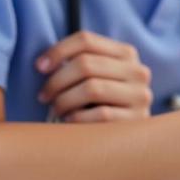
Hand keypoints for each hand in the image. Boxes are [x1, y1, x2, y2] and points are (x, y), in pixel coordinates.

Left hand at [35, 31, 152, 122]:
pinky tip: (70, 122)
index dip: (58, 51)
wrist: (131, 138)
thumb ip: (82, 63)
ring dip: (65, 100)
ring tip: (56, 110)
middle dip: (57, 80)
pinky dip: (78, 118)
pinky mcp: (136, 120)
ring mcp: (140, 96)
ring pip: (92, 88)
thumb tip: (43, 64)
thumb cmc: (104, 103)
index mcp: (127, 53)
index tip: (39, 67)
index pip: (86, 40)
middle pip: (86, 64)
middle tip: (43, 96)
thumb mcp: (100, 77)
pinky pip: (100, 115)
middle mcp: (138, 71)